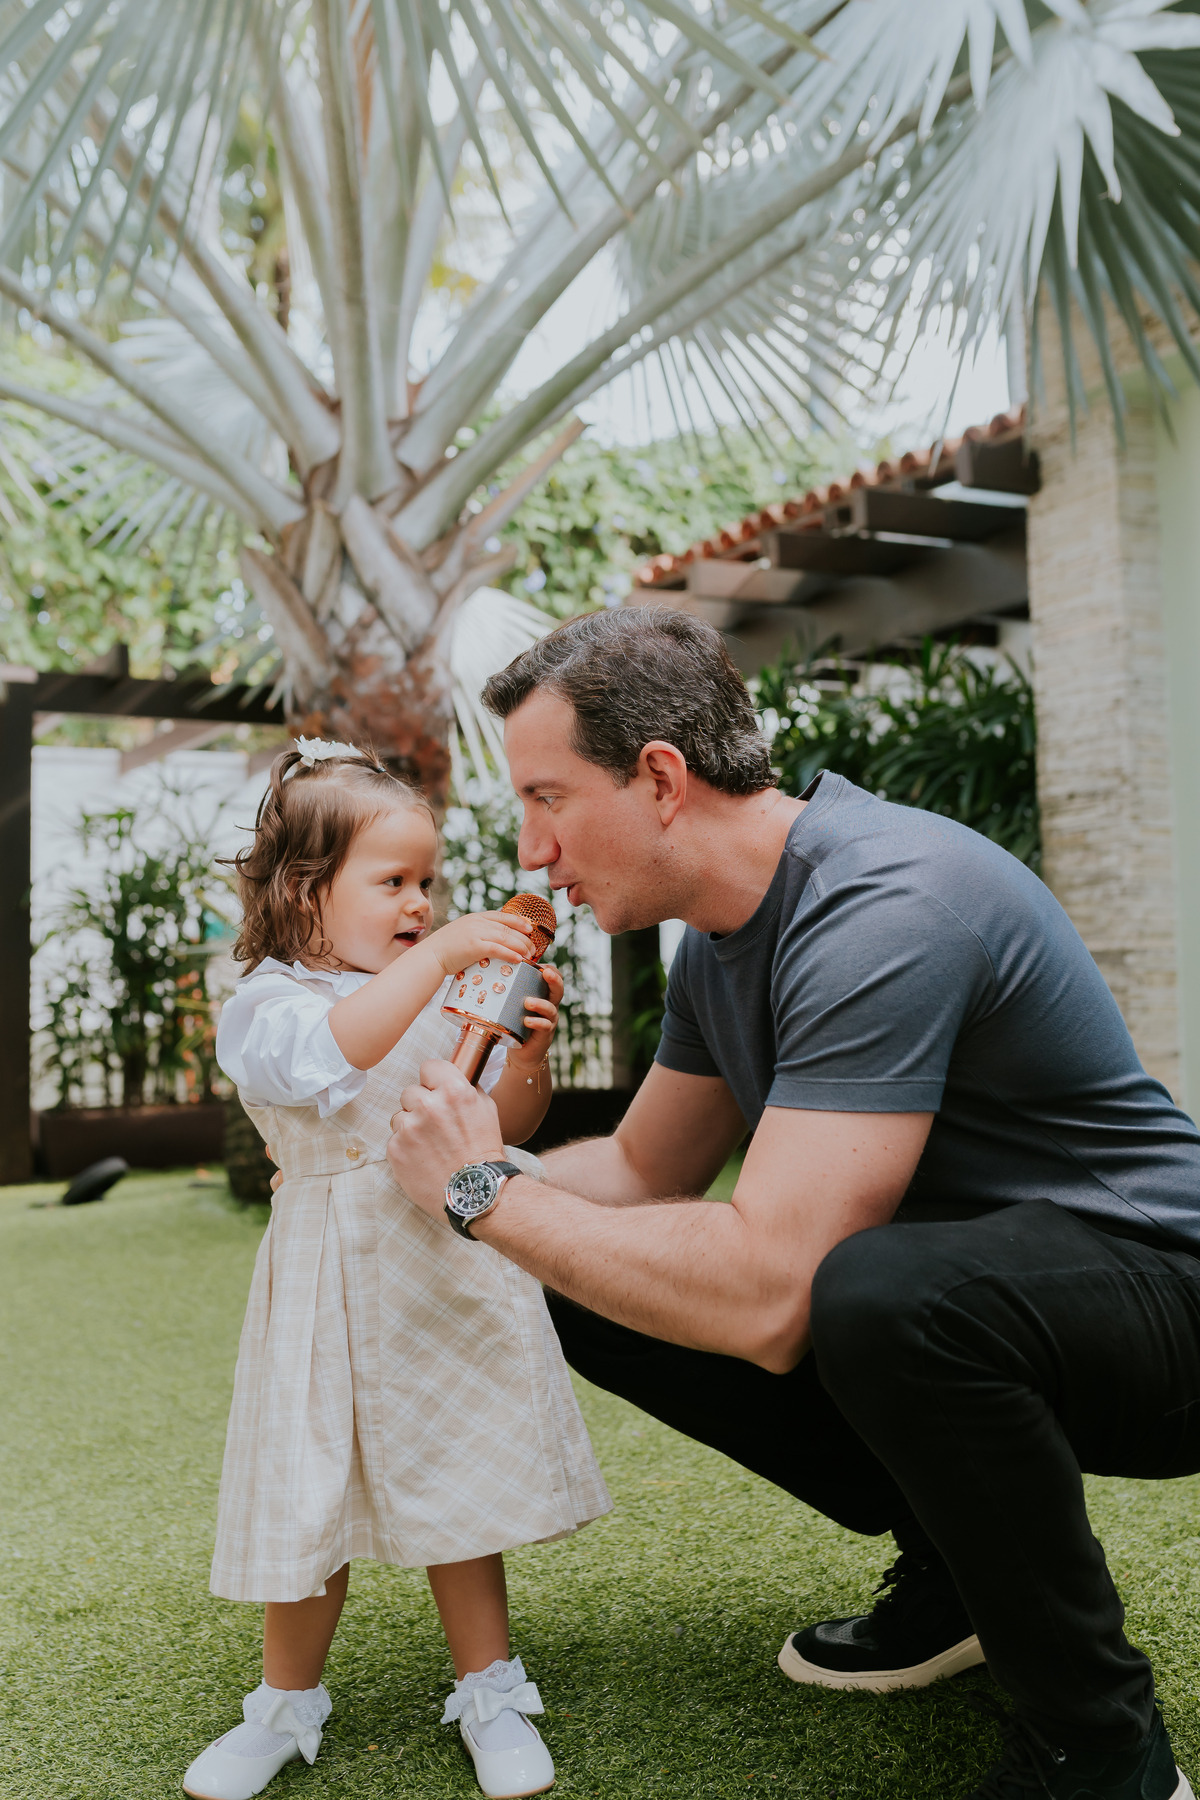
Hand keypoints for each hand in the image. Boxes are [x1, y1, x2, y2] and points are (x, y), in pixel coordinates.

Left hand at [387, 1059, 506, 1218]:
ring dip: (411, 1127)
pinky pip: (395, 1139)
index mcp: (453, 1091)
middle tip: (436, 1125)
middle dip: (421, 1105)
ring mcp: (409, 1128)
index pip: (429, 1067)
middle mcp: (428, 1106)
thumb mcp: (487, 1110)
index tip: (435, 1090)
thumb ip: (467, 1089)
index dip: (433, 1080)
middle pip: (411, 1092)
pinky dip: (406, 1148)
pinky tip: (423, 1159)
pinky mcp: (396, 1149)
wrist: (476, 1192)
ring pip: (400, 1116)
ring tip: (430, 1146)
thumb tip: (456, 1077)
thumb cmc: (484, 1152)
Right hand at [422, 910, 533, 979]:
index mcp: (476, 917)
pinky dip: (510, 954)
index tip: (530, 928)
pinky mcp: (474, 946)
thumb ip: (479, 933)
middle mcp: (477, 922)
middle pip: (508, 928)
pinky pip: (498, 949)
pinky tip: (519, 959)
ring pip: (506, 938)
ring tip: (529, 956)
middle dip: (524, 938)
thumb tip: (495, 941)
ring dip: (521, 947)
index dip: (519, 921)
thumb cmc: (446, 949)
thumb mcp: (463, 933)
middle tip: (533, 949)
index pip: (503, 916)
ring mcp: (476, 933)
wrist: (430, 956)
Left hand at [504, 963, 563, 1074]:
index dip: (550, 970)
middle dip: (554, 979)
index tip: (540, 964)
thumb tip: (488, 974)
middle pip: (558, 989)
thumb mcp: (515, 1005)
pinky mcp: (545, 1034)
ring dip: (540, 1004)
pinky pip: (544, 1026)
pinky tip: (527, 1021)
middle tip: (546, 973)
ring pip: (551, 1008)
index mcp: (544, 995)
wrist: (523, 1052)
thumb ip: (510, 991)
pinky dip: (536, 1022)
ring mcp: (549, 1020)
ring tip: (528, 1002)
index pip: (553, 978)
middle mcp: (550, 1006)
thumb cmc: (517, 1024)